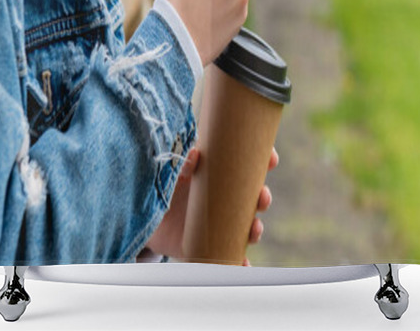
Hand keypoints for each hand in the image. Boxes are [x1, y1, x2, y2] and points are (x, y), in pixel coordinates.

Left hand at [146, 145, 279, 263]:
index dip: (264, 161)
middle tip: (262, 198)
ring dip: (256, 229)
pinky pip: (231, 256)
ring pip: (247, 227)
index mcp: (221, 176)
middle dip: (263, 198)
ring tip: (254, 230)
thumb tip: (196, 153)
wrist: (147, 218)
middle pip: (254, 199)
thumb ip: (183, 164)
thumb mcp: (172, 172)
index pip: (248, 167)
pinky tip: (243, 264)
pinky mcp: (212, 246)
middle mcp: (226, 200)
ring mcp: (221, 223)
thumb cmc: (163, 188)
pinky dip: (240, 262)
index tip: (272, 159)